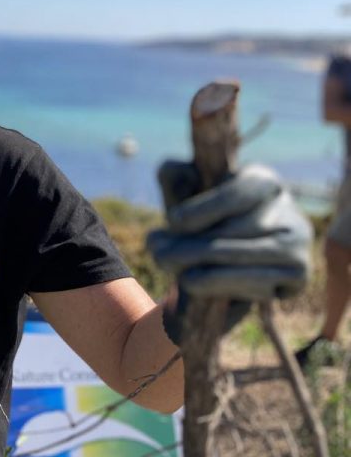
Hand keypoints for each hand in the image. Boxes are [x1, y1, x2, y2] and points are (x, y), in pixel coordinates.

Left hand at [146, 161, 312, 343]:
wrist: (222, 265)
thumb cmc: (201, 222)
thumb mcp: (185, 196)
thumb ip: (175, 177)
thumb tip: (175, 170)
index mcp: (264, 182)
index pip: (240, 193)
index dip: (204, 209)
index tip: (172, 221)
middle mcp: (290, 212)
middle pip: (237, 231)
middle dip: (190, 245)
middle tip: (158, 252)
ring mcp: (298, 246)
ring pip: (244, 260)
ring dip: (199, 268)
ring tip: (166, 265)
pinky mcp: (298, 278)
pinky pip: (255, 286)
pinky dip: (220, 287)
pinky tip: (192, 282)